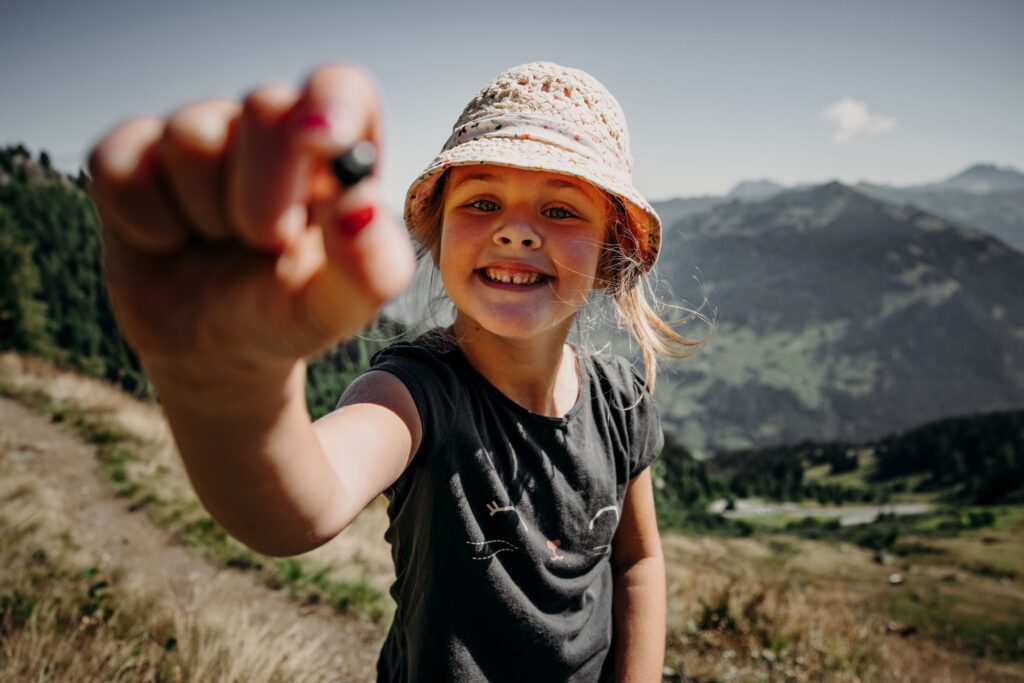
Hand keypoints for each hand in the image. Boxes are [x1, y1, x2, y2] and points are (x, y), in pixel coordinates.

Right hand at [88, 65, 415, 381]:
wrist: (209, 351)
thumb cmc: (284, 317)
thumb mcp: (335, 310)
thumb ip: (368, 266)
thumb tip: (360, 205)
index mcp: (335, 154)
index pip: (342, 91)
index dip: (330, 105)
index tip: (319, 145)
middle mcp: (270, 130)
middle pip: (265, 104)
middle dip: (264, 192)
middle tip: (268, 245)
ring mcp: (199, 135)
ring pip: (192, 135)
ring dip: (206, 213)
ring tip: (219, 244)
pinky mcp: (133, 155)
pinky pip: (125, 167)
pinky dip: (148, 223)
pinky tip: (170, 242)